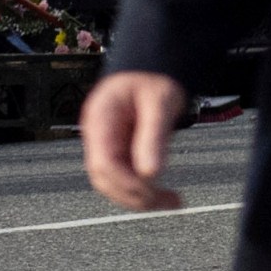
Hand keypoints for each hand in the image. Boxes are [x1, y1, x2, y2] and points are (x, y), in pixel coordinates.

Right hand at [80, 66, 187, 208]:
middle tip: (166, 202)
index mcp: (101, 118)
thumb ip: (154, 135)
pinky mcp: (118, 151)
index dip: (125, 182)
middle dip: (134, 194)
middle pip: (105, 177)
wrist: (150, 69)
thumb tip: (152, 173)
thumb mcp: (160, 101)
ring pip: (114, 181)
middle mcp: (98, 135)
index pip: (103, 162)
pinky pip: (125, 175)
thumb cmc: (153, 78)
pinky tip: (164, 194)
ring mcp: (105, 144)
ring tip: (171, 202)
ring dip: (140, 196)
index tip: (152, 188)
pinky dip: (144, 187)